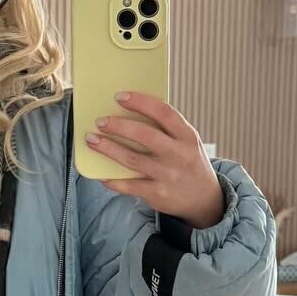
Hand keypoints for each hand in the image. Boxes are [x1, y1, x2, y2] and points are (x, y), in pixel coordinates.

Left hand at [85, 91, 225, 228]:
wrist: (204, 199)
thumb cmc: (187, 161)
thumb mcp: (187, 142)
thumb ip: (166, 129)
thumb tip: (128, 112)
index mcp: (187, 136)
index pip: (164, 113)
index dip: (140, 102)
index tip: (120, 97)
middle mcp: (179, 155)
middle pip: (144, 135)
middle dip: (118, 126)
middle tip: (100, 121)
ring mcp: (168, 176)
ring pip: (132, 159)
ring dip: (108, 149)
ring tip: (92, 140)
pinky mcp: (158, 194)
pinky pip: (129, 186)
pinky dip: (113, 180)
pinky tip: (101, 175)